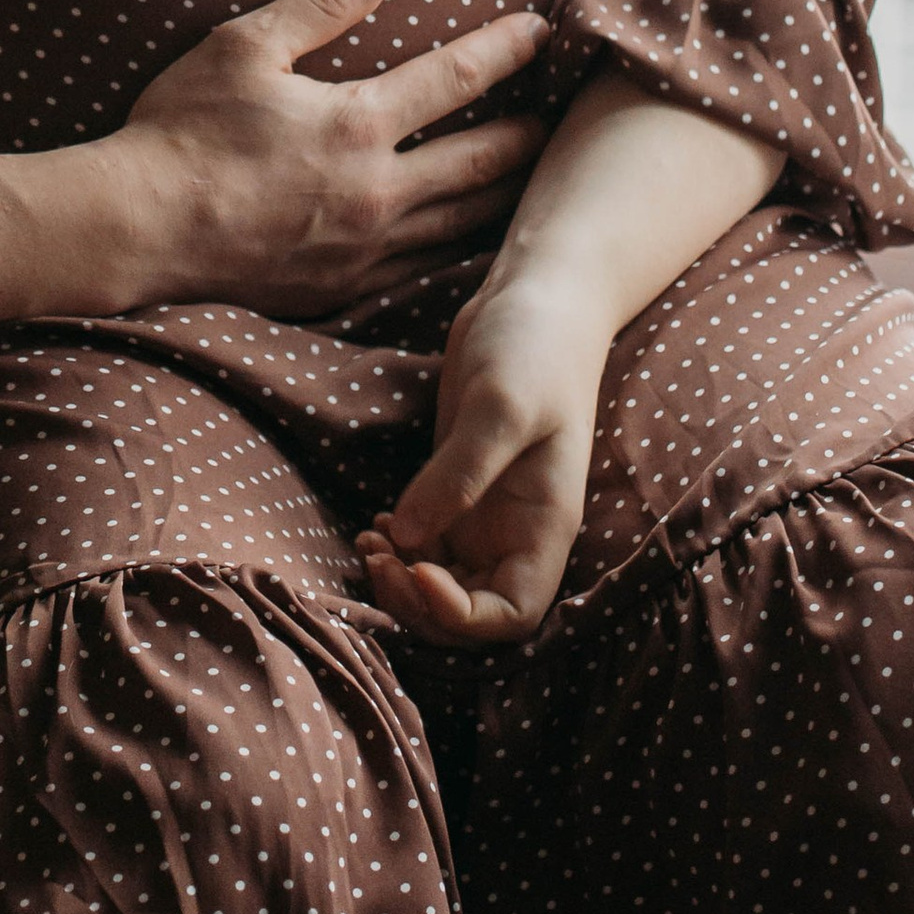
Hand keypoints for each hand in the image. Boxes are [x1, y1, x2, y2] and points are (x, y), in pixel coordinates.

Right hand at [120, 0, 545, 319]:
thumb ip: (321, 2)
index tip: (542, 33)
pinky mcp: (340, 291)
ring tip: (532, 185)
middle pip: (483, 164)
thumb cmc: (182, 130)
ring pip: (463, 227)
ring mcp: (363, 251)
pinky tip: (470, 248)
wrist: (136, 230)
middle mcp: (378, 193)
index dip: (506, 49)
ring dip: (505, 201)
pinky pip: (423, 273)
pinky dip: (459, 254)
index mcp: (358, 124)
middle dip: (528, 139)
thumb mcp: (244, 45)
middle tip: (559, 122)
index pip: (457, 77)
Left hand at [356, 270, 608, 647]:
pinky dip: (400, 549)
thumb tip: (409, 539)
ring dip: (402, 579)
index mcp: (544, 526)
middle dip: (419, 602)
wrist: (535, 297)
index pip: (512, 614)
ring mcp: (485, 512)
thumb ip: (458, 474)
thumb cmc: (534, 346)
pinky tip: (378, 522)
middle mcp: (517, 531)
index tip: (420, 569)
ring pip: (442, 583)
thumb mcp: (500, 405)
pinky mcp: (456, 485)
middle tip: (378, 559)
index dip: (462, 615)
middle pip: (470, 611)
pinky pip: (427, 544)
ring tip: (369, 541)